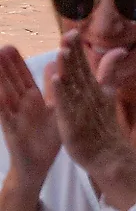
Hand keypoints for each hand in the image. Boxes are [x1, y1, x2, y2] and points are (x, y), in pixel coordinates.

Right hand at [0, 44, 59, 210]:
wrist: (40, 165)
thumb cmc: (47, 137)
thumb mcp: (54, 109)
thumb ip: (55, 88)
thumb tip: (55, 66)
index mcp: (32, 100)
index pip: (23, 77)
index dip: (17, 63)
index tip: (10, 46)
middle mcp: (21, 106)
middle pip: (11, 83)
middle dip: (5, 66)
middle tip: (0, 48)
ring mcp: (14, 117)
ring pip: (5, 96)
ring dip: (0, 81)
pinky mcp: (12, 131)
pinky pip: (5, 117)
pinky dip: (1, 105)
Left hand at [50, 39, 135, 210]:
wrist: (109, 155)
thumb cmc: (104, 127)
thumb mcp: (108, 96)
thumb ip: (110, 72)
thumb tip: (119, 51)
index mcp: (95, 89)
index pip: (85, 65)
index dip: (78, 49)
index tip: (72, 32)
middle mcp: (89, 96)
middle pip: (80, 71)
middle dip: (74, 53)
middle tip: (69, 35)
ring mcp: (82, 110)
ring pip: (73, 86)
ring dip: (68, 69)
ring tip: (62, 52)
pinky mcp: (74, 123)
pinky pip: (66, 106)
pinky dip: (62, 92)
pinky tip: (56, 80)